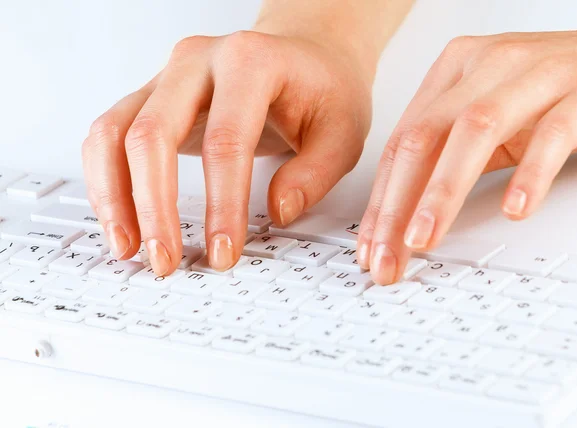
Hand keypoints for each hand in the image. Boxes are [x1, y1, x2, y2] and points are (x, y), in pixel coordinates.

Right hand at [82, 30, 372, 275]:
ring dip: (115, 196)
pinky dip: (108, 181)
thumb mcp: (344, 131)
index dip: (222, 203)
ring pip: (114, 133)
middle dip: (154, 207)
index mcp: (250, 62)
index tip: (223, 251)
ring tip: (129, 248)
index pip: (227, 141)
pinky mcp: (152, 97)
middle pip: (152, 134)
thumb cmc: (323, 89)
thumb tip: (276, 214)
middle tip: (165, 260)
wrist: (304, 53)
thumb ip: (315, 174)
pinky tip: (122, 220)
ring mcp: (167, 77)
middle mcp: (198, 62)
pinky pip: (110, 136)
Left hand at [358, 27, 576, 284]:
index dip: (380, 199)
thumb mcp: (486, 121)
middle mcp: (485, 67)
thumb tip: (402, 214)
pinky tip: (513, 209)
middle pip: (424, 138)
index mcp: (453, 73)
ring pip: (475, 132)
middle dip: (397, 205)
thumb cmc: (545, 93)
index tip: (371, 245)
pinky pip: (552, 134)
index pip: (402, 143)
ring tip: (424, 238)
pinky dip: (530, 174)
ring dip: (443, 191)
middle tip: (387, 255)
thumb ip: (447, 156)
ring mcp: (534, 76)